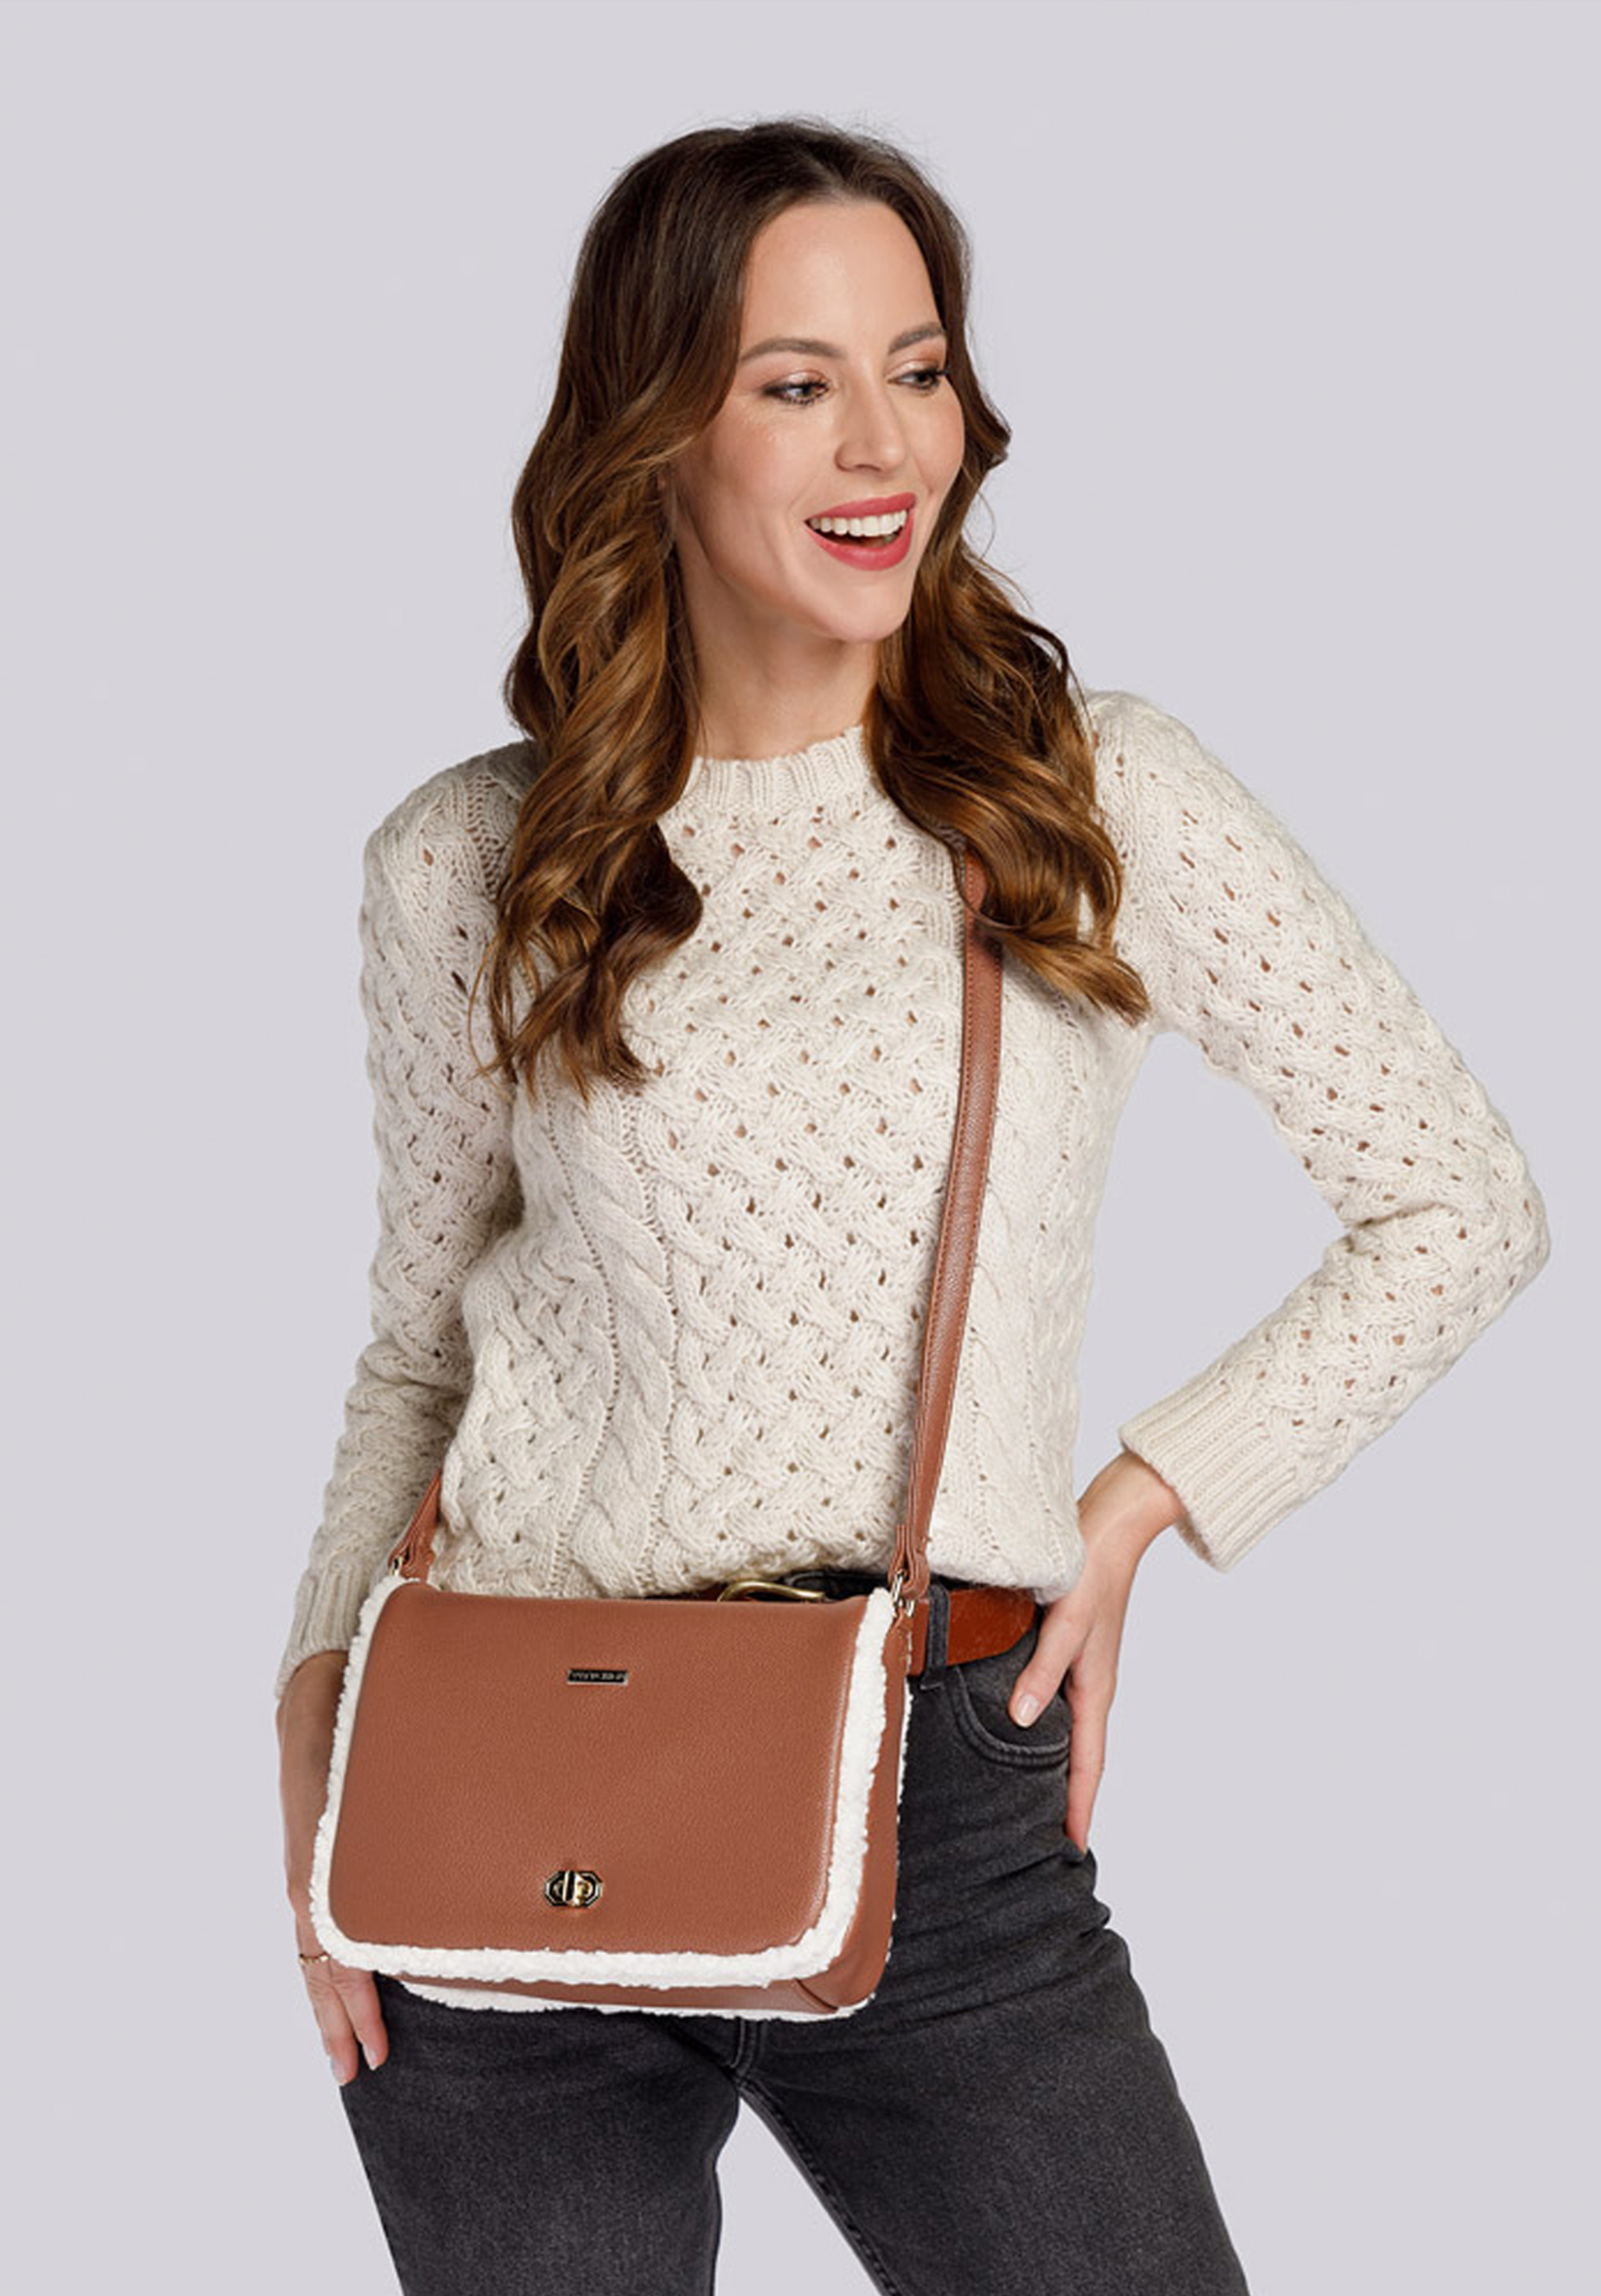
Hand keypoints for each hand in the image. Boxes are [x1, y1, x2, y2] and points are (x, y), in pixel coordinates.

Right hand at [277, 1651, 389, 2083]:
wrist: (316, 1682)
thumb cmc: (350, 1708)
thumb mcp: (363, 1745)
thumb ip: (389, 1785)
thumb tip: (431, 1818)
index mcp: (322, 1851)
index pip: (330, 1942)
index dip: (351, 1994)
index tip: (373, 2040)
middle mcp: (313, 1868)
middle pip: (319, 1959)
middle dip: (340, 2016)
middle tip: (361, 2068)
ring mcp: (315, 1868)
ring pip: (318, 1950)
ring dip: (333, 2001)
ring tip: (353, 2050)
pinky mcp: (325, 1861)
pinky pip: (324, 1926)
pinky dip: (334, 1966)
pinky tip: (355, 1987)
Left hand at [1006, 1448, 1186, 1852]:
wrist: (1112, 1519)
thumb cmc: (1091, 1567)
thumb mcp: (1066, 1621)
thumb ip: (1043, 1670)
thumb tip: (1022, 1721)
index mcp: (1095, 1686)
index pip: (1089, 1763)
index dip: (1080, 1806)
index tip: (1073, 1849)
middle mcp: (1091, 1683)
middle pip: (1081, 1755)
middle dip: (1070, 1797)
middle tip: (1050, 1838)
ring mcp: (1084, 1665)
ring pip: (1070, 1730)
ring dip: (1059, 1766)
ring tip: (1036, 1797)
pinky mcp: (1072, 1645)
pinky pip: (1062, 1702)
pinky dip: (1051, 1728)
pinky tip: (1027, 1729)